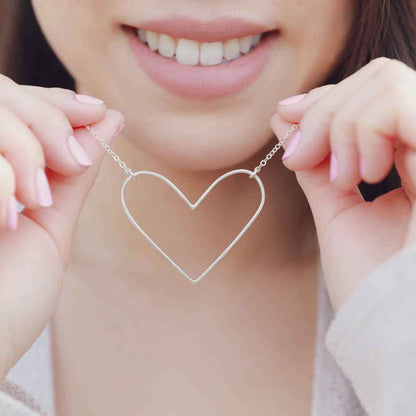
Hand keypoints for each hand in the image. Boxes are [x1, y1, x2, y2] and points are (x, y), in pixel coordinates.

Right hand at [0, 74, 123, 379]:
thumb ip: (75, 173)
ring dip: (21, 145)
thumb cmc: (9, 302)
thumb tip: (110, 120)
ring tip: (34, 200)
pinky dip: (1, 173)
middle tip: (70, 161)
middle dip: (45, 119)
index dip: (56, 99)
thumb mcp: (52, 226)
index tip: (99, 110)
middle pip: (1, 92)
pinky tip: (8, 212)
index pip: (17, 102)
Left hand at [270, 57, 415, 312]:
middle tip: (301, 156)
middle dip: (324, 110)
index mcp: (412, 160)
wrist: (394, 330)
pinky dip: (362, 131)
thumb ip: (315, 163)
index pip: (373, 95)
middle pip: (377, 78)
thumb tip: (286, 116)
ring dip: (341, 125)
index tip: (288, 116)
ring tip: (344, 178)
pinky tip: (362, 175)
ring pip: (385, 81)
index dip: (327, 97)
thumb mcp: (335, 209)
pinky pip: (398, 104)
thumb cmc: (369, 281)